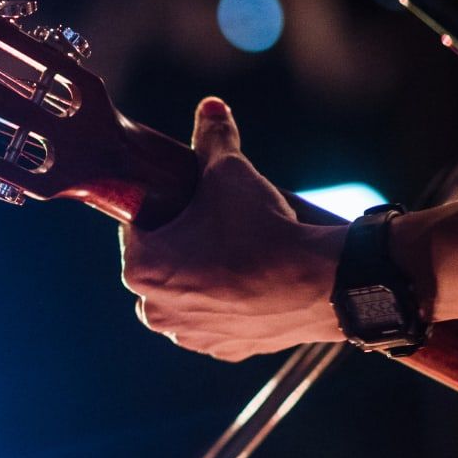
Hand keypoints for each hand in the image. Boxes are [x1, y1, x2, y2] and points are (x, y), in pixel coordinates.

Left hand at [119, 98, 347, 360]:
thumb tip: (210, 106)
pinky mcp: (224, 350)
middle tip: (211, 225)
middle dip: (179, 245)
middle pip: (157, 265)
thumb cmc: (264, 228)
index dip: (160, 209)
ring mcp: (189, 335)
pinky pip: (214, 323)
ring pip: (184, 298)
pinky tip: (244, 285)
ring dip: (199, 279)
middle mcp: (155, 310)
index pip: (136, 229)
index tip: (183, 202)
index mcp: (141, 268)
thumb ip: (214, 138)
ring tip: (230, 254)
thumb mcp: (231, 173)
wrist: (322, 283)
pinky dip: (225, 306)